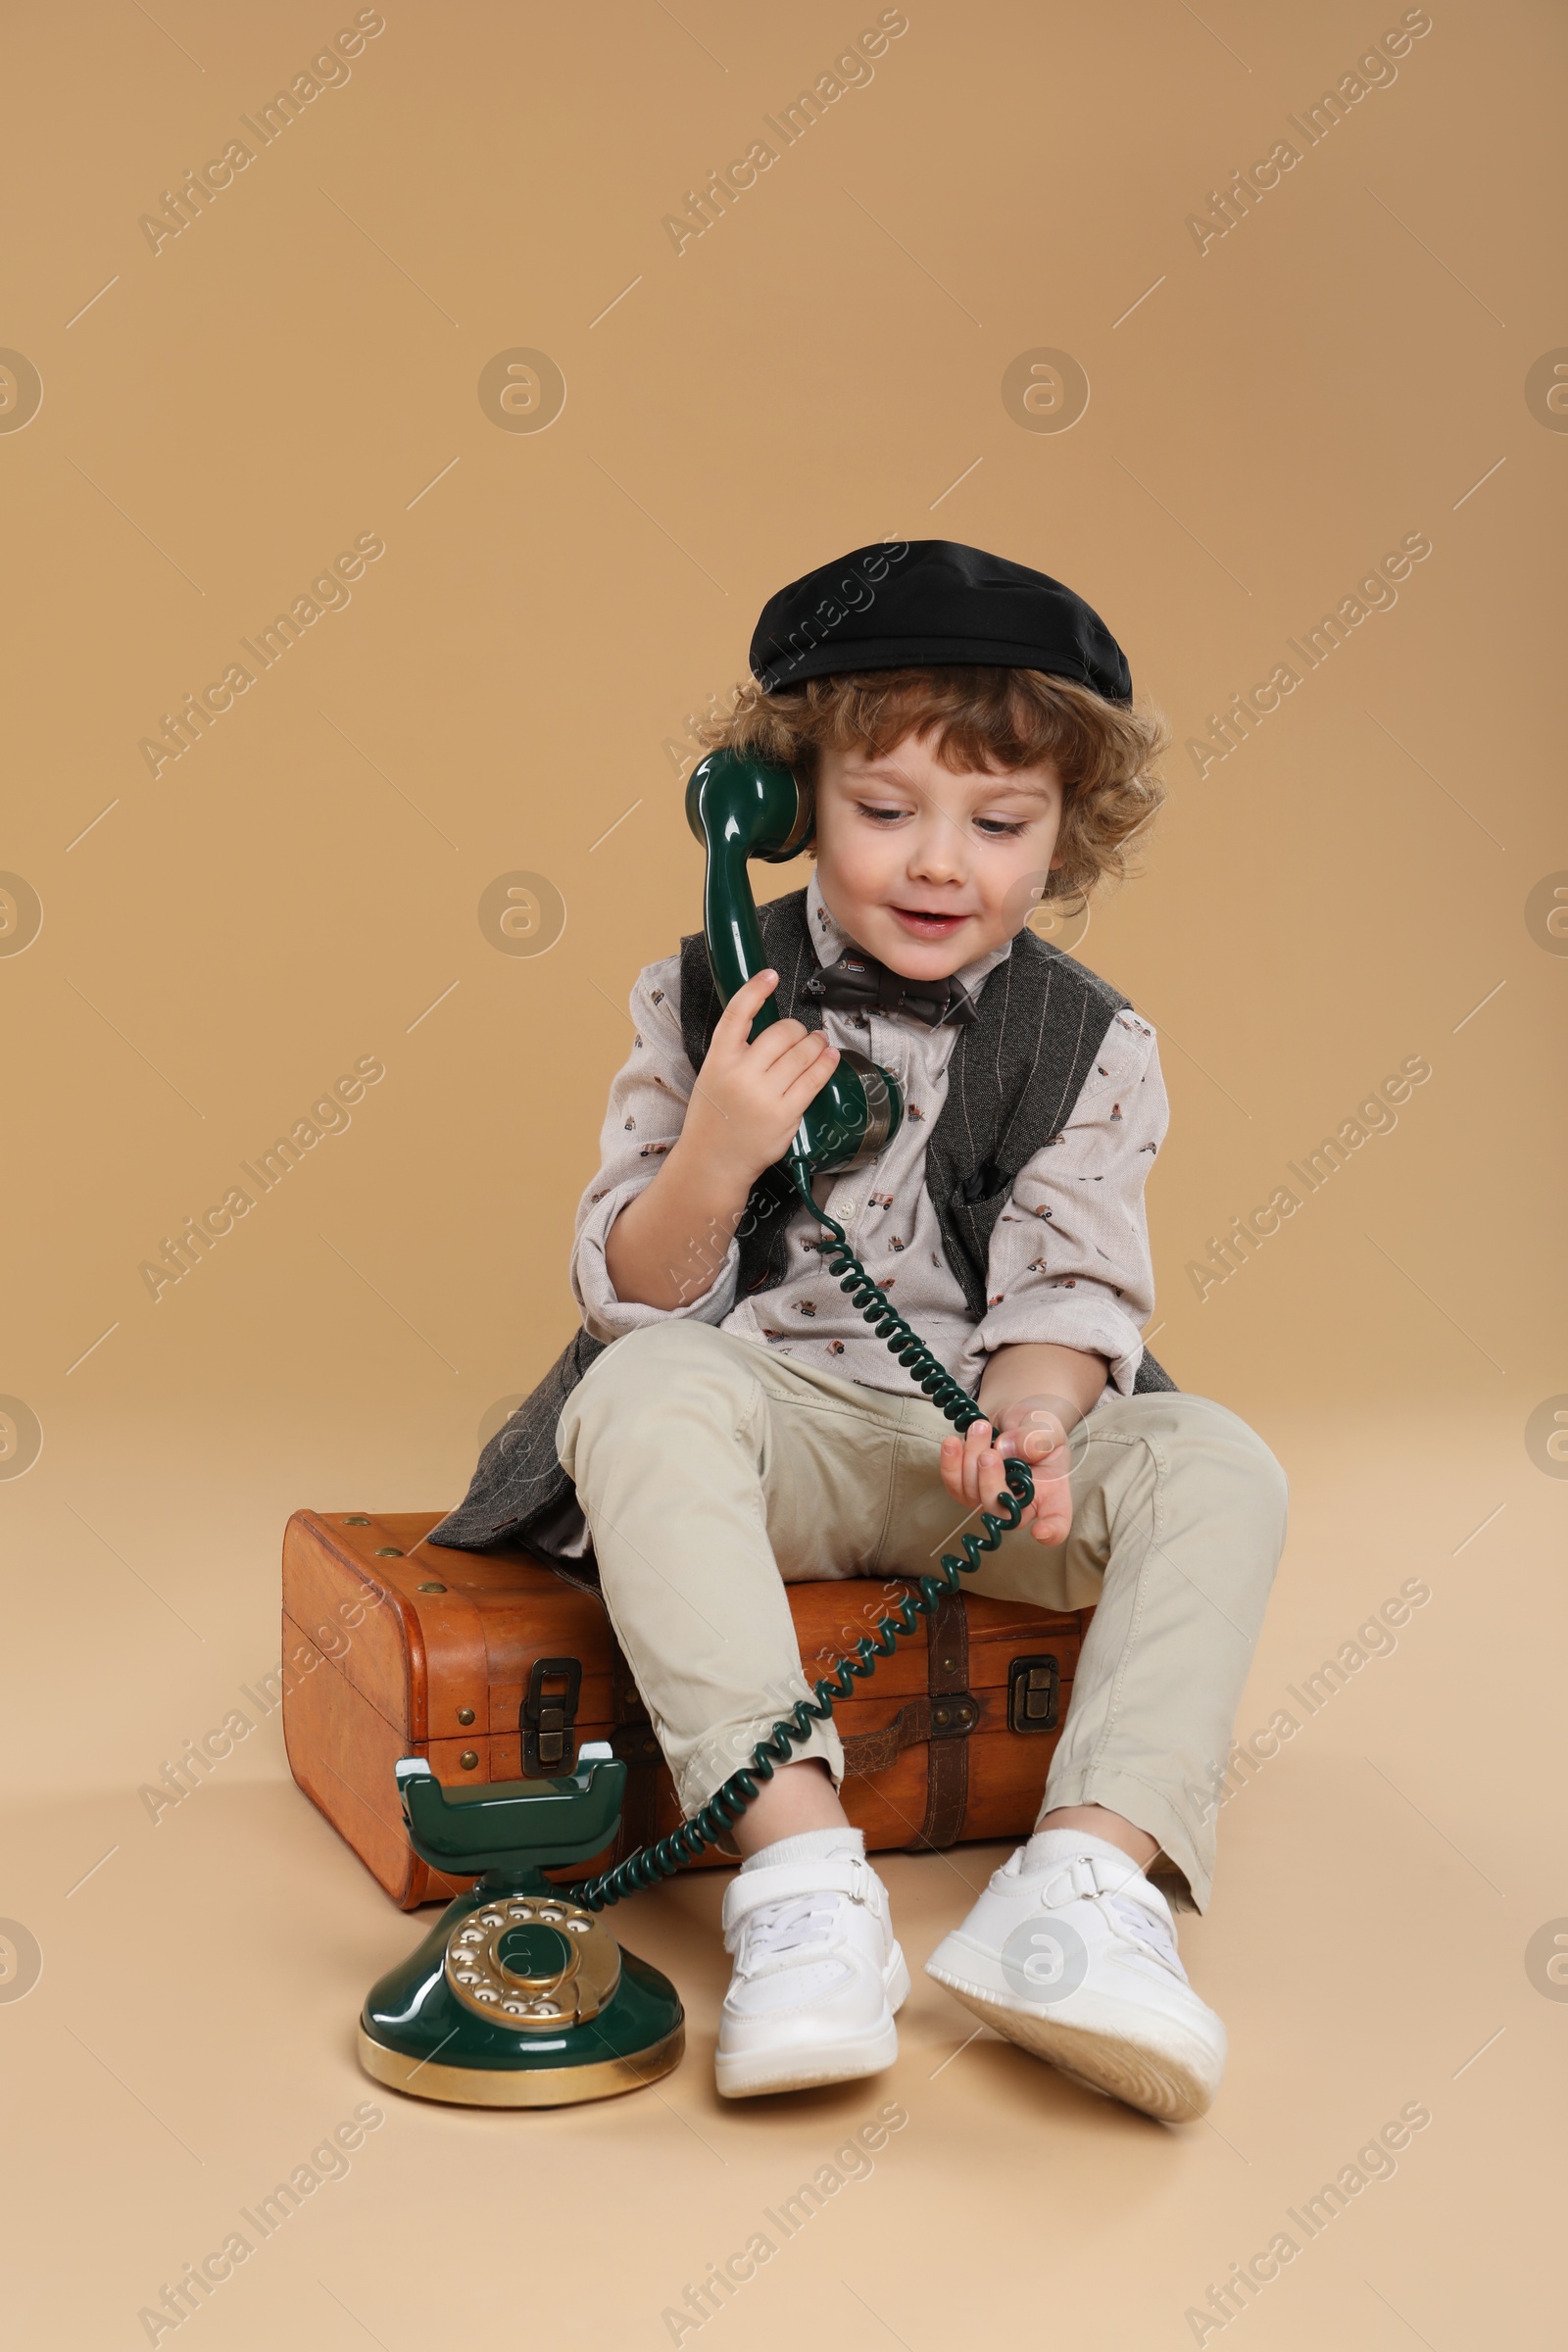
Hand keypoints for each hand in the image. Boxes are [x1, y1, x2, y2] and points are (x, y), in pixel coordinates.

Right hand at [676, 967, 838, 1188]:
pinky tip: (829, 1057)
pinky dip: (826, 1064)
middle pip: (781, 1032)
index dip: (755, 990)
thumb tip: (772, 1028)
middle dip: (797, 1030)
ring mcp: (765, 1094)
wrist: (714, 1161)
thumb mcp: (712, 1076)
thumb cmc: (714, 1118)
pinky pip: (814, 1079)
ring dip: (816, 1044)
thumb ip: (736, 1052)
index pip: (737, 1014)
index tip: (770, 975)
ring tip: (819, 1043)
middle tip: (801, 1035)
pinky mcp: (786, 1113)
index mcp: (718, 1059)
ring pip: (802, 1054)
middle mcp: (741, 1073)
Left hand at [939, 1396, 1075, 1544]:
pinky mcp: (969, 1486)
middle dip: (990, 1483)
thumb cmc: (1037, 1426)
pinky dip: (950, 1463)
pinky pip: (953, 1484)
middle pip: (1001, 1513)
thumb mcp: (1047, 1426)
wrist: (1016, 1415)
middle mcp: (1021, 1502)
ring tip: (980, 1428)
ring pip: (973, 1495)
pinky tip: (953, 1442)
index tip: (1041, 1531)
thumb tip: (1006, 1449)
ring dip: (970, 1459)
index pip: (1056, 1521)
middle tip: (990, 1453)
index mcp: (1051, 1492)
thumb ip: (1035, 1437)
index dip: (1050, 1531)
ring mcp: (992, 1497)